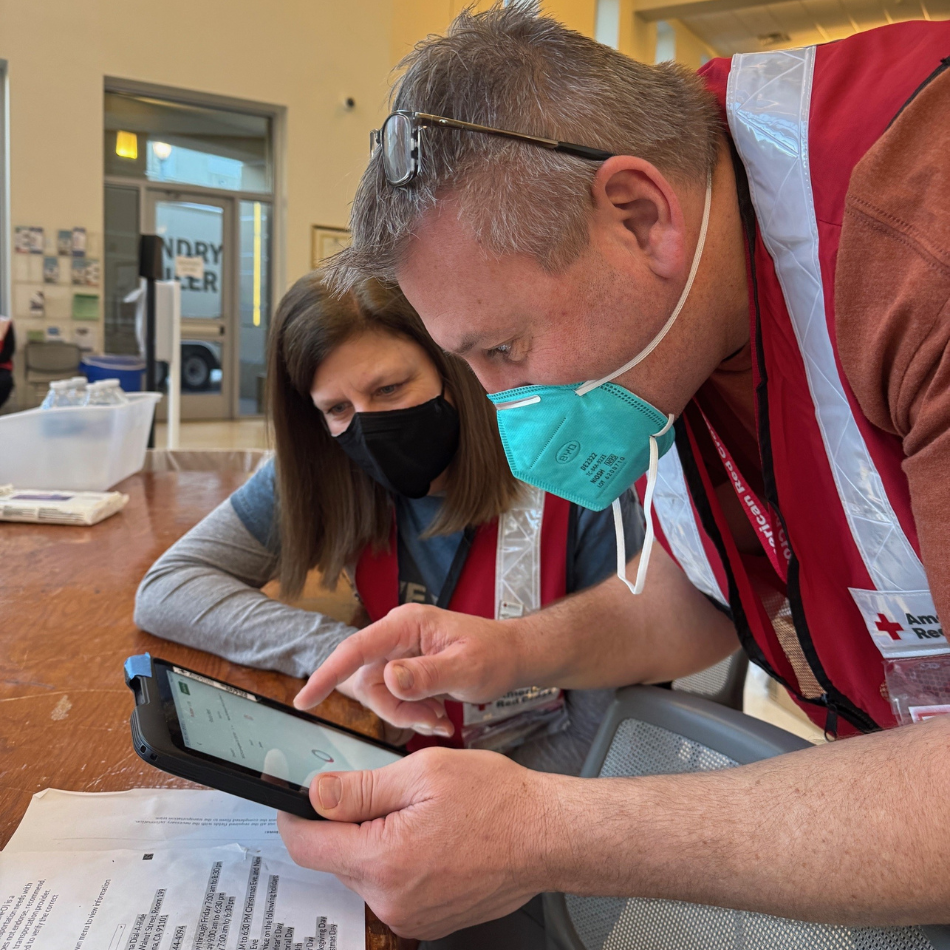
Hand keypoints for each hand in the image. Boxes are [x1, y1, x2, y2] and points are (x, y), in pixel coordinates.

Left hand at [277, 747, 555, 938]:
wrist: (545, 836)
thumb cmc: (495, 800)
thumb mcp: (423, 773)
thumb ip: (361, 789)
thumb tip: (316, 794)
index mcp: (383, 860)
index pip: (309, 845)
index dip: (295, 817)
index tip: (293, 799)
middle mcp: (391, 899)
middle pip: (337, 858)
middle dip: (346, 824)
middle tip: (383, 791)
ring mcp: (410, 915)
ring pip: (366, 871)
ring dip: (375, 842)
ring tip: (418, 813)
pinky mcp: (427, 919)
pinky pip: (393, 887)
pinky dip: (399, 860)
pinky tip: (431, 836)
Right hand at [294, 603, 523, 733]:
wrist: (513, 656)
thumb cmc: (494, 654)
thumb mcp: (465, 668)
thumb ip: (427, 674)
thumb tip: (389, 677)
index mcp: (406, 624)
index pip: (355, 649)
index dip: (326, 674)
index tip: (304, 700)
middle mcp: (397, 635)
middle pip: (367, 681)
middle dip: (394, 709)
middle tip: (431, 720)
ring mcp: (399, 652)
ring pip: (379, 695)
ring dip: (406, 714)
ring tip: (440, 719)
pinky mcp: (405, 669)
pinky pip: (394, 699)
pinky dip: (413, 714)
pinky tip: (439, 717)